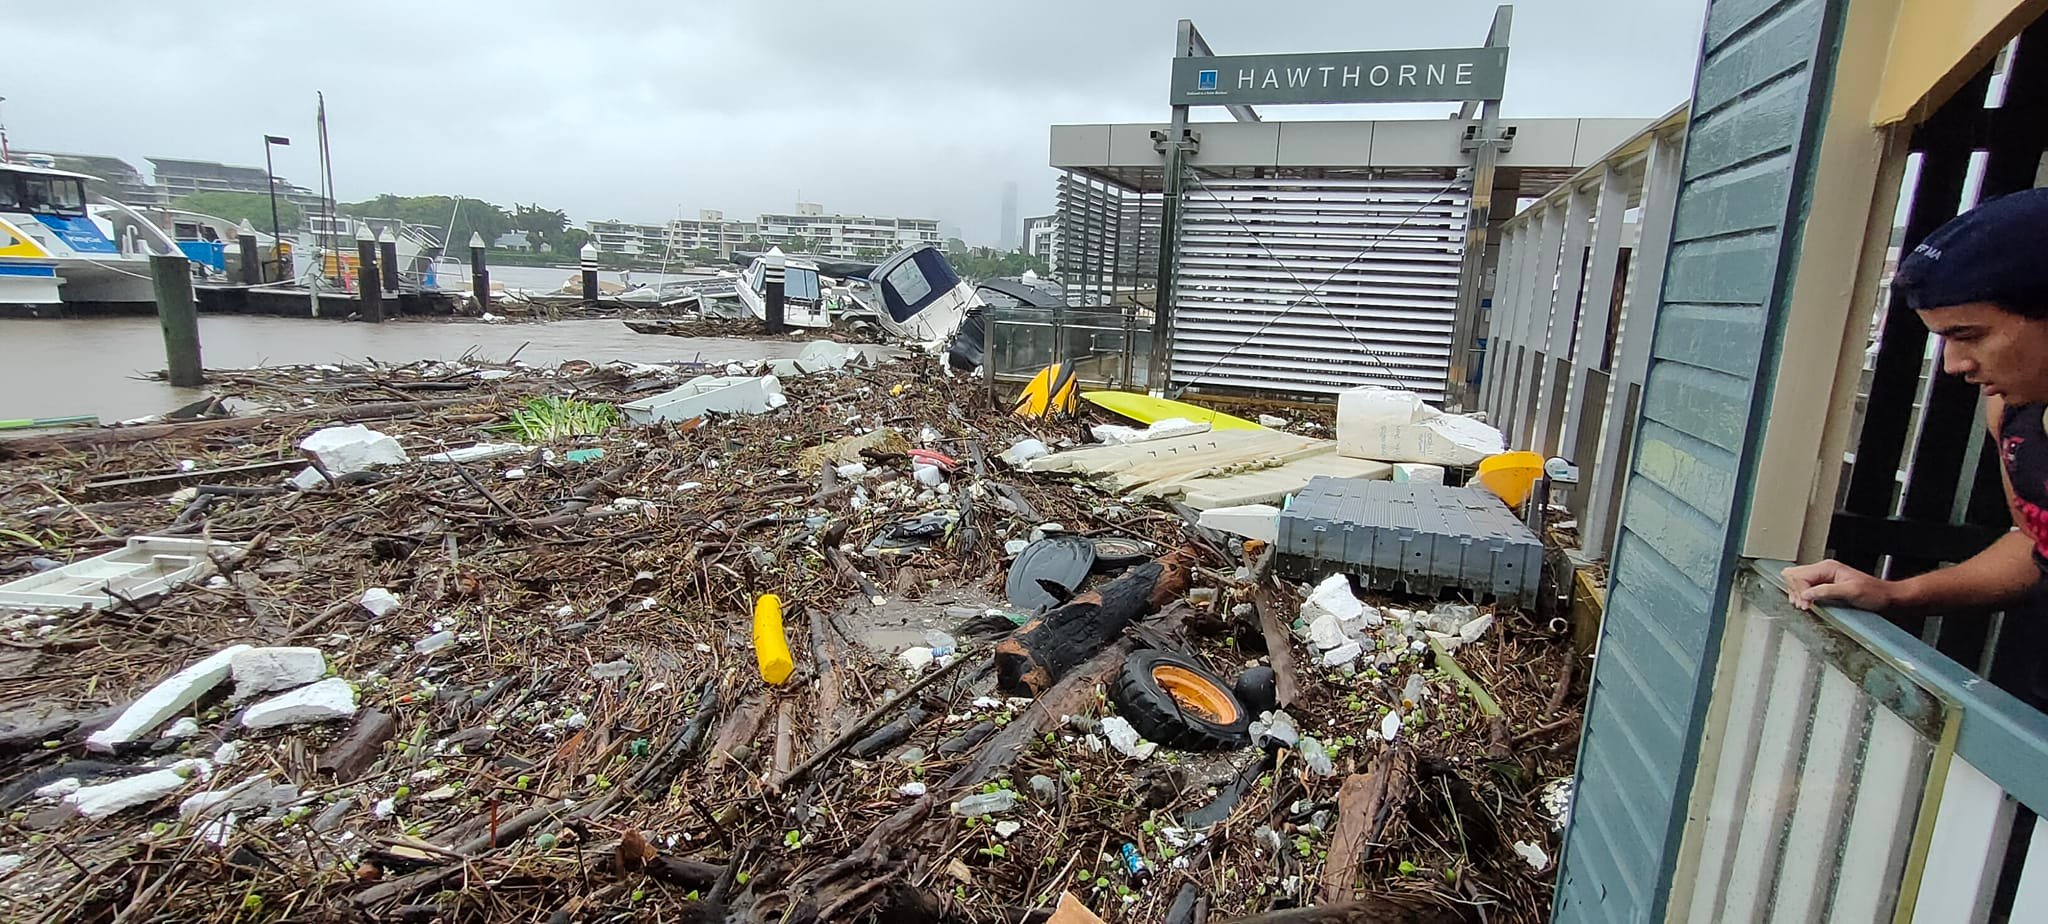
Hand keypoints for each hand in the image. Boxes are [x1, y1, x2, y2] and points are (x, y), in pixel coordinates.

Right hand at [1782, 559, 1897, 611]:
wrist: (1885, 597)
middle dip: (1795, 591)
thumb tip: (1806, 594)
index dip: (1800, 591)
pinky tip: (1807, 603)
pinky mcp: (1823, 585)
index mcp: (1828, 567)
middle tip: (1803, 605)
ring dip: (1796, 593)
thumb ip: (1826, 591)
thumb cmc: (1873, 593)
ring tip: (1804, 605)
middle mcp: (1823, 570)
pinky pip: (1804, 587)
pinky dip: (1801, 595)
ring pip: (1796, 581)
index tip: (1805, 605)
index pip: (1801, 576)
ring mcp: (1822, 577)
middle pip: (1794, 575)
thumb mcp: (1851, 591)